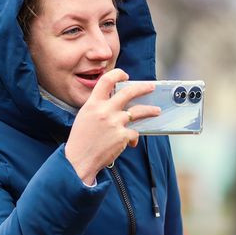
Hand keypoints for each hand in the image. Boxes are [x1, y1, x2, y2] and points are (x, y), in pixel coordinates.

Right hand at [65, 69, 159, 183]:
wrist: (79, 160)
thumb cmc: (80, 140)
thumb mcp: (84, 116)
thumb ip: (98, 107)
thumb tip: (114, 102)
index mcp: (93, 104)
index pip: (106, 80)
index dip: (118, 74)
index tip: (125, 76)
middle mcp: (105, 110)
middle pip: (128, 92)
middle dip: (143, 88)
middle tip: (150, 87)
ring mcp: (115, 123)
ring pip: (139, 111)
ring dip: (150, 110)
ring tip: (156, 111)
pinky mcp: (122, 136)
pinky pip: (135, 132)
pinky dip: (134, 137)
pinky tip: (131, 142)